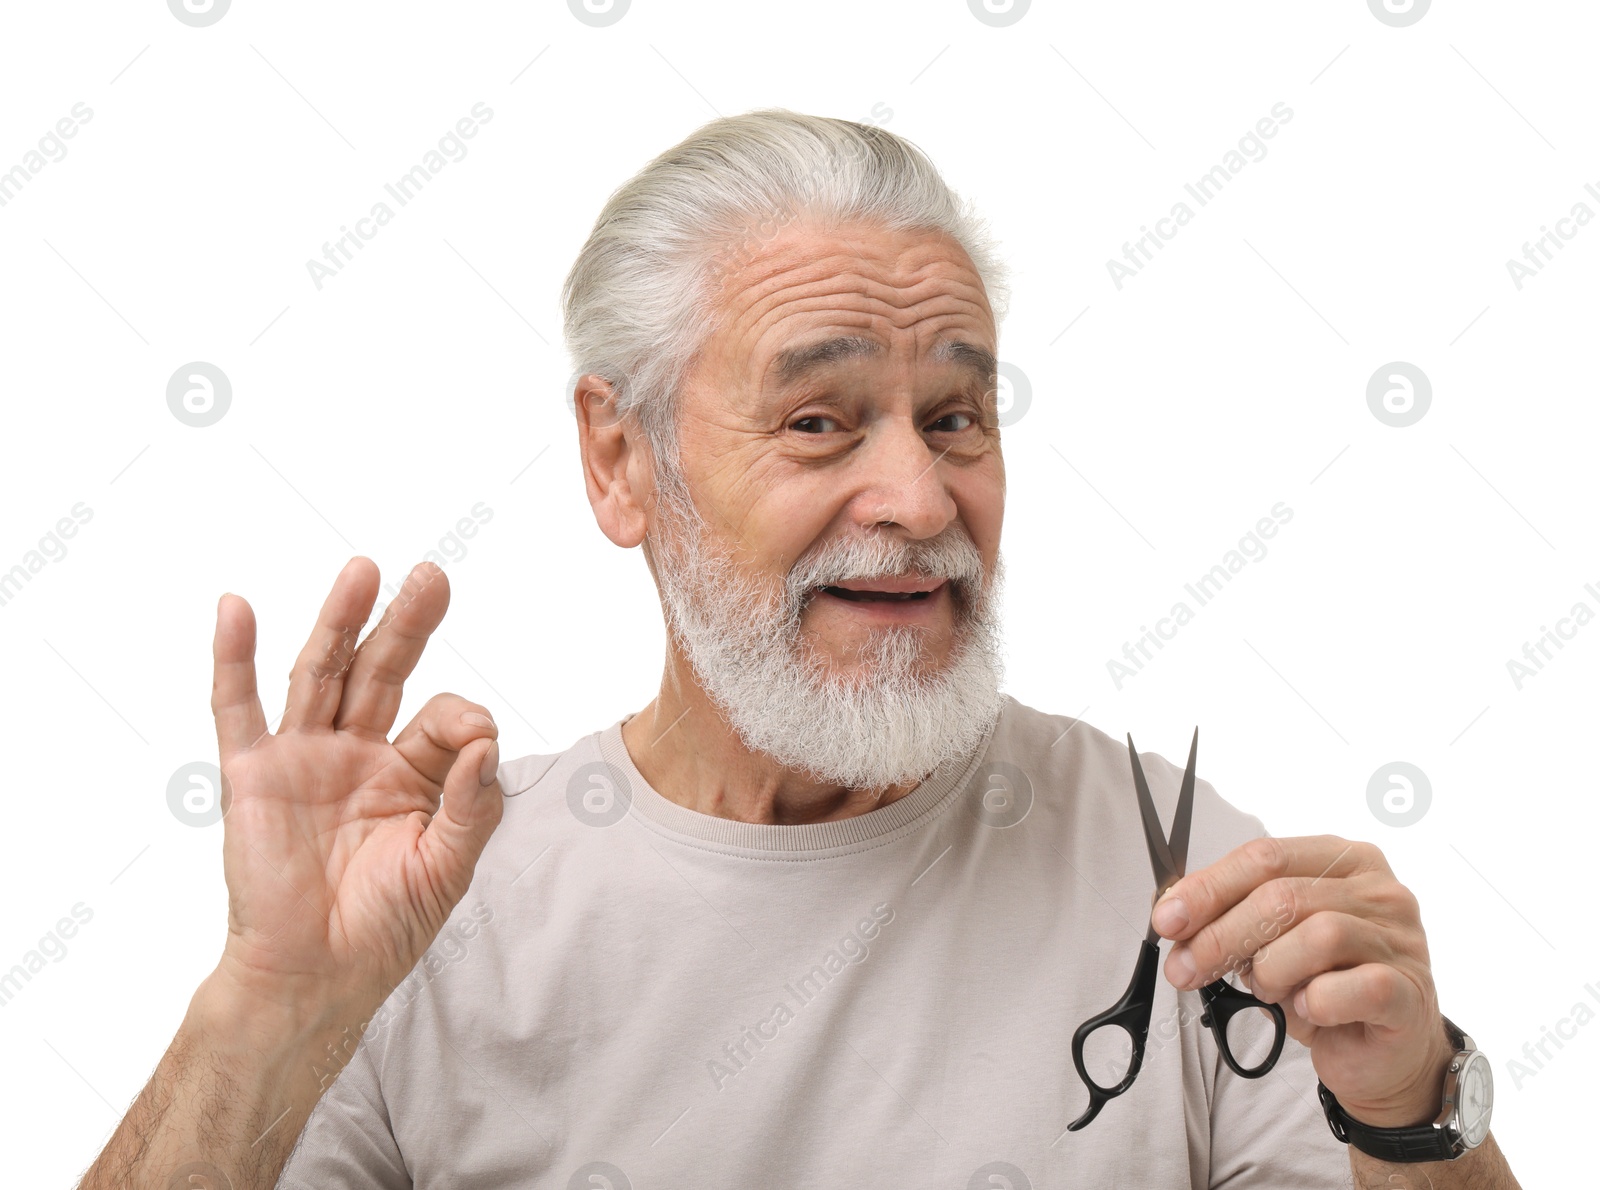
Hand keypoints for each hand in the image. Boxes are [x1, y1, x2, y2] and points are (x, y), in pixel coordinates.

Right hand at [206, 557, 504, 1024]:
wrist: (318, 977)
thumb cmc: (385, 927)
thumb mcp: (448, 865)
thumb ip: (472, 804)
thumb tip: (488, 742)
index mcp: (409, 774)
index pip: (444, 719)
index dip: (464, 721)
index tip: (476, 743)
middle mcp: (357, 755)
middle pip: (383, 670)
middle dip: (407, 622)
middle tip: (432, 573)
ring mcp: (303, 759)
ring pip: (323, 673)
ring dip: (340, 619)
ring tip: (365, 569)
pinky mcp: (254, 775)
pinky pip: (237, 708)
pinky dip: (234, 657)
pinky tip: (237, 608)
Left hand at [1150, 835, 1455, 1127]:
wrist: (1380, 1053)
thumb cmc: (1324, 985)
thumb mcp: (1271, 940)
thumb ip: (1232, 916)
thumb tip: (1172, 914)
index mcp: (1344, 858)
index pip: (1265, 856)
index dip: (1208, 887)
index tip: (1167, 919)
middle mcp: (1380, 890)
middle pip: (1283, 895)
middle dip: (1221, 934)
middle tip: (1186, 968)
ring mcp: (1401, 940)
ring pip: (1318, 935)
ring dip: (1272, 969)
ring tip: (1269, 989)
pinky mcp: (1409, 993)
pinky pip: (1354, 987)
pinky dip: (1315, 1001)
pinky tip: (1308, 1009)